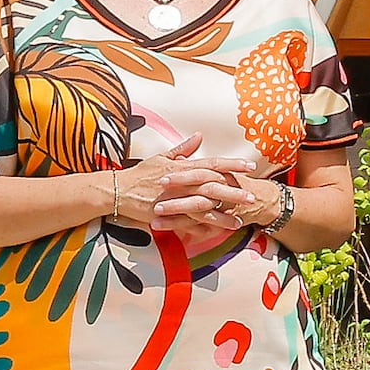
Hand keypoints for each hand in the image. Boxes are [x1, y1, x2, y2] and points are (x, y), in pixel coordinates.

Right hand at [102, 158, 277, 238]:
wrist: (116, 191)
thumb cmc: (140, 173)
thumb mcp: (161, 157)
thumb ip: (183, 148)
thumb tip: (199, 135)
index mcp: (182, 167)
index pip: (212, 164)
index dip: (232, 165)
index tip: (251, 166)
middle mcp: (181, 182)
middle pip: (213, 186)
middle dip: (234, 191)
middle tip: (253, 195)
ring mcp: (174, 199)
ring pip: (203, 206)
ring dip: (223, 214)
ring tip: (240, 219)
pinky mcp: (167, 214)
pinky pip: (188, 223)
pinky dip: (202, 228)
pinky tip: (216, 233)